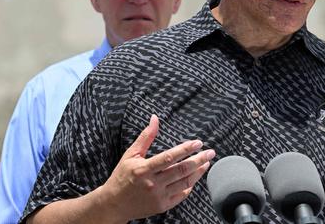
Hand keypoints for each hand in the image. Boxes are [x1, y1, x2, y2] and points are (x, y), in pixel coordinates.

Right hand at [98, 114, 214, 221]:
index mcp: (144, 169)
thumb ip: (145, 137)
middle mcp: (153, 184)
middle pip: (181, 170)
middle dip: (199, 160)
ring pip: (184, 182)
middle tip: (210, 152)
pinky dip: (190, 186)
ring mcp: (158, 196)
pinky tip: (194, 178)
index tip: (198, 143)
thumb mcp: (130, 155)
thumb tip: (155, 119)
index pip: (169, 157)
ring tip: (206, 163)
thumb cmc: (122, 177)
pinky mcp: (162, 206)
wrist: (114, 204)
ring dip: (198, 172)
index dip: (185, 149)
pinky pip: (181, 195)